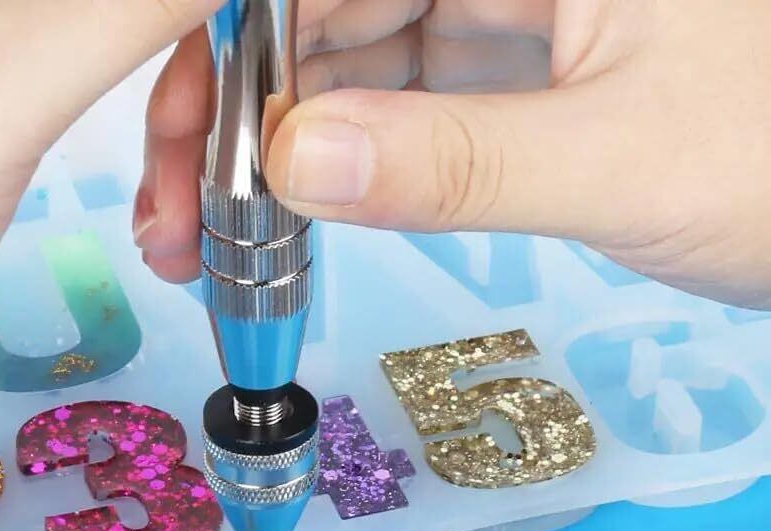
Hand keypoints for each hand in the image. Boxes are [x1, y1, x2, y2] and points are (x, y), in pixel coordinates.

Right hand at [139, 0, 770, 309]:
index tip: (179, 120)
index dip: (239, 32)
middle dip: (237, 106)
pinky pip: (397, 99)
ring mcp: (509, 4)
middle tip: (179, 211)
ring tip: (214, 235)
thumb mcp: (623, 163)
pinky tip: (290, 212)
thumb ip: (459, 162)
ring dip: (273, 143)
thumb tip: (297, 163)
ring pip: (351, 55)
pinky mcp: (512, 65)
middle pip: (326, 2)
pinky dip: (337, 158)